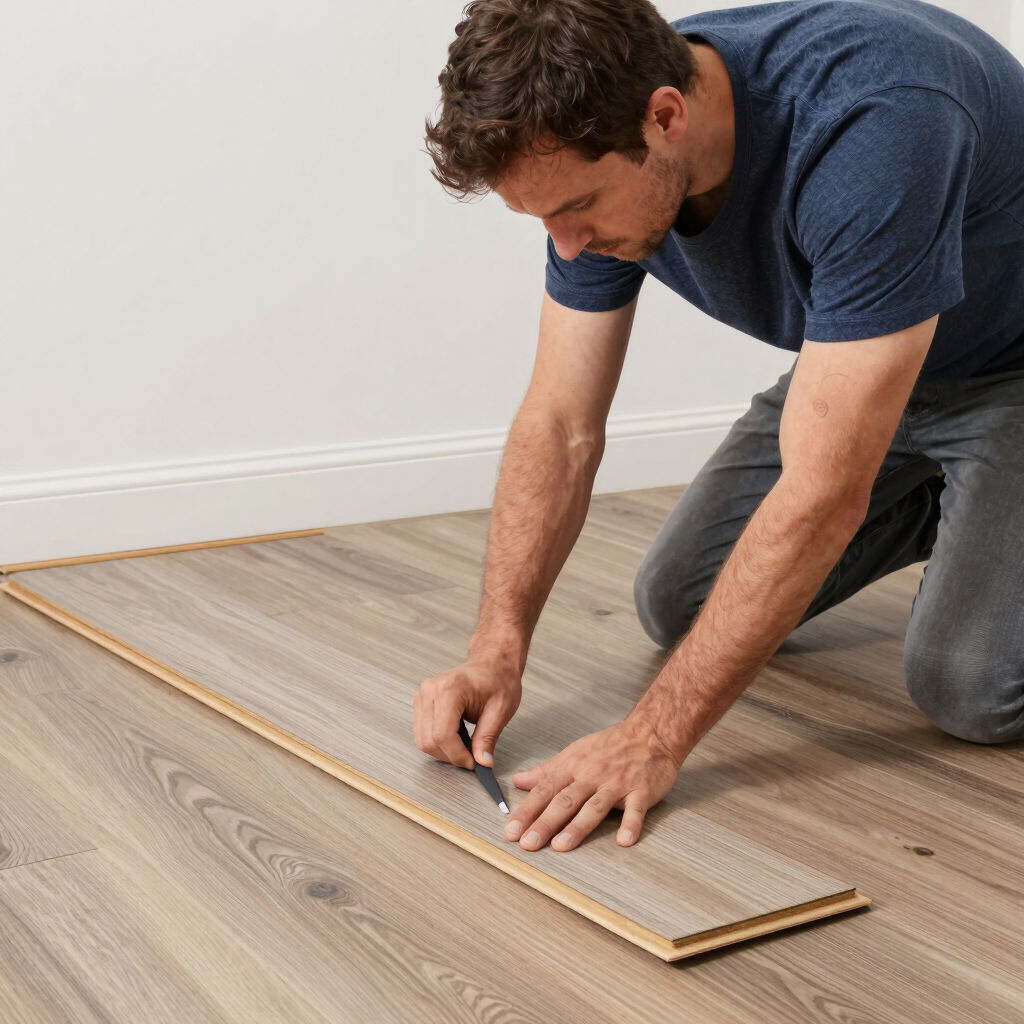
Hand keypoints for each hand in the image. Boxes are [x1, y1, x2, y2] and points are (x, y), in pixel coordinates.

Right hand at [413, 654, 521, 768]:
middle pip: (428, 740)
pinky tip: (456, 736)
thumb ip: (488, 738)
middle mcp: (430, 690)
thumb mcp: (500, 710)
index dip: (457, 755)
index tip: (472, 763)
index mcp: (450, 689)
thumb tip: (482, 762)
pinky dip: (438, 742)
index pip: (442, 735)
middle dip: (450, 756)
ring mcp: (422, 695)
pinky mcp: (421, 701)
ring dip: (443, 751)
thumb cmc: (498, 678)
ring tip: (465, 746)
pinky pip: (422, 732)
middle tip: (471, 758)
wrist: (492, 662)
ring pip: (422, 739)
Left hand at [503, 714, 683, 850]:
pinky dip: (631, 824)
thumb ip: (546, 770)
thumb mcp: (574, 752)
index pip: (544, 791)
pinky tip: (624, 841)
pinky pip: (636, 810)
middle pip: (564, 801)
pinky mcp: (641, 791)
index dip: (526, 811)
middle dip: (544, 823)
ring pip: (594, 807)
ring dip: (577, 827)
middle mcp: (592, 775)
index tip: (511, 830)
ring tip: (561, 845)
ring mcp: (617, 783)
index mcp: (573, 766)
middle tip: (527, 843)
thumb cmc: (610, 745)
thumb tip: (518, 781)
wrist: (649, 732)